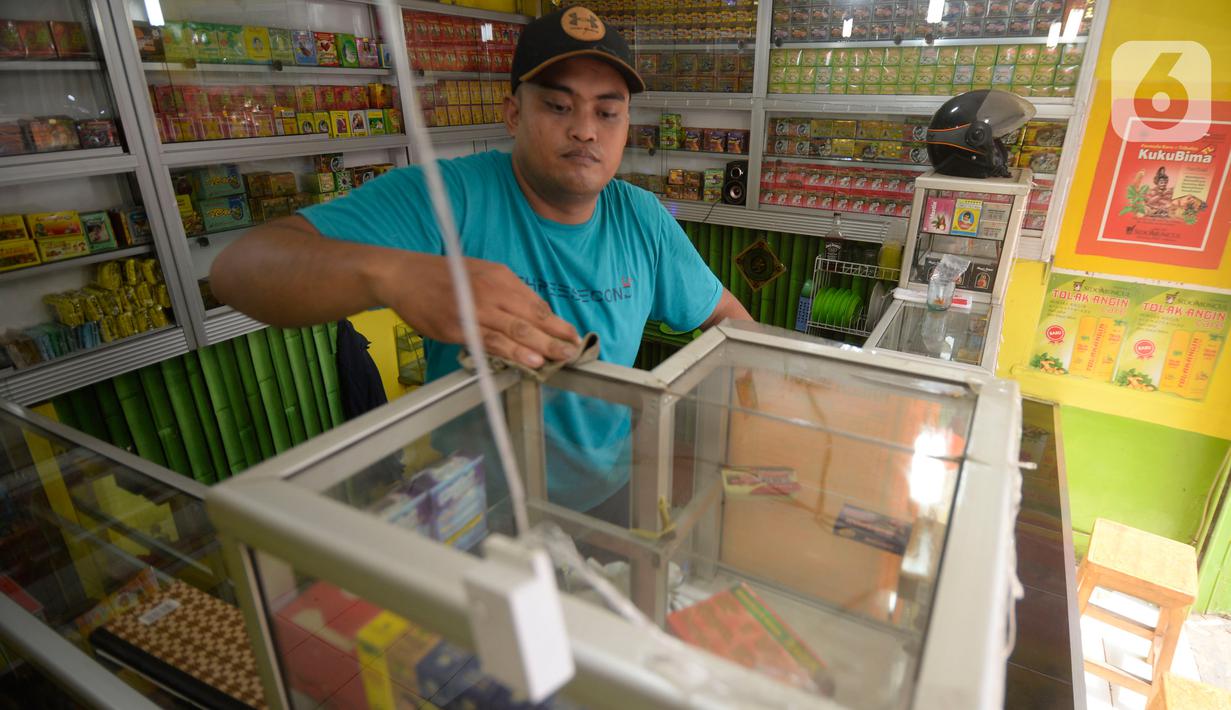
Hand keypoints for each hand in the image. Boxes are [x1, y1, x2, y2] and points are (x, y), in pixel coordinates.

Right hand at [377, 253, 580, 368]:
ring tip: (560, 358)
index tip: (572, 335)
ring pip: (515, 330)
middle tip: (574, 350)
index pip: (535, 303)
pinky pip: (491, 342)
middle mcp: (491, 291)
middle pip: (531, 317)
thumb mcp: (480, 273)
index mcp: (500, 277)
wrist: (404, 275)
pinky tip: (530, 360)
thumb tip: (532, 314)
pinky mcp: (458, 328)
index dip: (556, 322)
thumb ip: (506, 293)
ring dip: (541, 346)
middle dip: (556, 335)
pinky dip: (513, 351)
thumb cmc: (443, 275)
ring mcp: (474, 310)